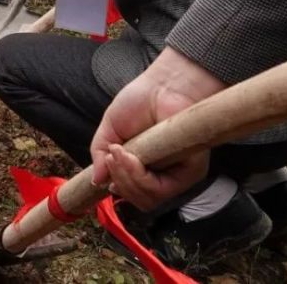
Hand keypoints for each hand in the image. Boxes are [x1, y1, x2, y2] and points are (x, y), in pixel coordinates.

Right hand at [90, 47, 225, 210]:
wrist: (162, 85)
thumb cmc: (139, 103)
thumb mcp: (110, 130)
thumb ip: (101, 155)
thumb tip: (96, 182)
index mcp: (146, 168)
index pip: (132, 193)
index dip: (117, 186)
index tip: (106, 170)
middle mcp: (163, 175)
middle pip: (139, 200)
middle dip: (118, 181)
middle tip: (110, 157)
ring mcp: (177, 175)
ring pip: (148, 198)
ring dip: (125, 178)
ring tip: (117, 153)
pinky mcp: (190, 171)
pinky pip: (160, 189)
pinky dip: (138, 176)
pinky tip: (128, 155)